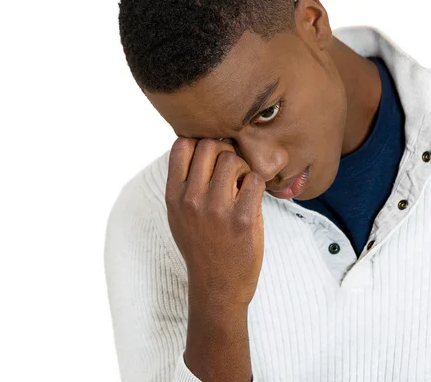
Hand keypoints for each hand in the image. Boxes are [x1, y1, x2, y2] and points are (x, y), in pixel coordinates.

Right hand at [165, 137, 265, 307]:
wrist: (216, 286)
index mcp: (173, 196)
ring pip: (233, 159)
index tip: (210, 158)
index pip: (182, 145)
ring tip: (241, 186)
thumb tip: (198, 145)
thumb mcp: (178, 215)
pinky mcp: (243, 219)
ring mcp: (217, 209)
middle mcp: (191, 199)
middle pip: (210, 146)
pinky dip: (256, 184)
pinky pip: (255, 179)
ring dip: (242, 167)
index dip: (200, 144)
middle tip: (231, 172)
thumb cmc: (200, 247)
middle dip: (224, 152)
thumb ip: (183, 183)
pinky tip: (251, 199)